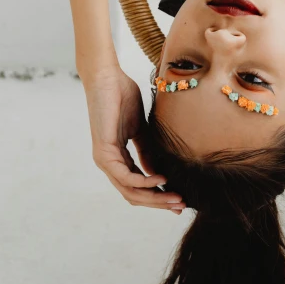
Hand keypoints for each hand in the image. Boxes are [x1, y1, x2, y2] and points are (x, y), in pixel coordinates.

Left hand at [83, 64, 185, 211]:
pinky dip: (144, 181)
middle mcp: (109, 163)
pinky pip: (125, 176)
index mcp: (117, 158)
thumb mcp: (140, 128)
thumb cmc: (122, 96)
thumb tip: (158, 174)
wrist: (108, 77)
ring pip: (129, 191)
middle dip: (159, 202)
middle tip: (181, 205)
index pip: (137, 186)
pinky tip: (160, 178)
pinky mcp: (104, 151)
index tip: (180, 200)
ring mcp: (104, 159)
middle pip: (134, 195)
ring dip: (154, 197)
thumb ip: (147, 151)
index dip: (158, 195)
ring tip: (176, 197)